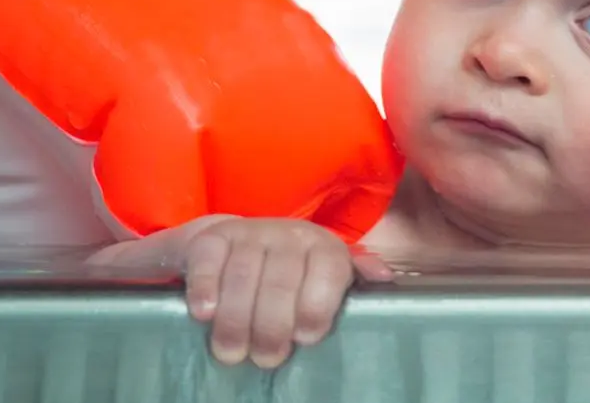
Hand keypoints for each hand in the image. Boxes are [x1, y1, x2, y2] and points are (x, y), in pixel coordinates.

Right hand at [87, 215, 392, 368]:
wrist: (227, 245)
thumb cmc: (285, 275)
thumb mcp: (321, 277)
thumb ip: (353, 278)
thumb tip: (385, 277)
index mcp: (323, 246)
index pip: (328, 270)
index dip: (317, 306)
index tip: (305, 338)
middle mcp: (289, 233)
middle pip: (283, 279)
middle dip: (273, 323)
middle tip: (265, 358)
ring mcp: (249, 231)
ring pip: (245, 273)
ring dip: (237, 317)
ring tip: (232, 352)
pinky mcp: (212, 236)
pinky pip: (209, 260)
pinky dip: (205, 288)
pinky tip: (204, 314)